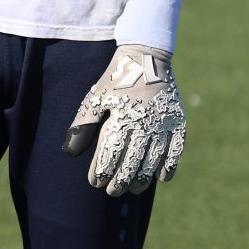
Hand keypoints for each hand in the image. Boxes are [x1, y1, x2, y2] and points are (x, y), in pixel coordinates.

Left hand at [62, 45, 185, 196]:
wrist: (146, 56)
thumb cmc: (115, 80)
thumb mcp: (95, 99)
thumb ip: (82, 126)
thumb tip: (71, 154)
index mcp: (121, 118)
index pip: (110, 154)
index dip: (101, 172)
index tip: (95, 183)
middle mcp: (144, 123)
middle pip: (132, 162)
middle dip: (121, 181)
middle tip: (113, 192)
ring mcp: (163, 123)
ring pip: (153, 160)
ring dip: (143, 179)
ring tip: (134, 189)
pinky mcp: (178, 121)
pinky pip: (176, 149)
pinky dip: (170, 165)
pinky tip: (161, 178)